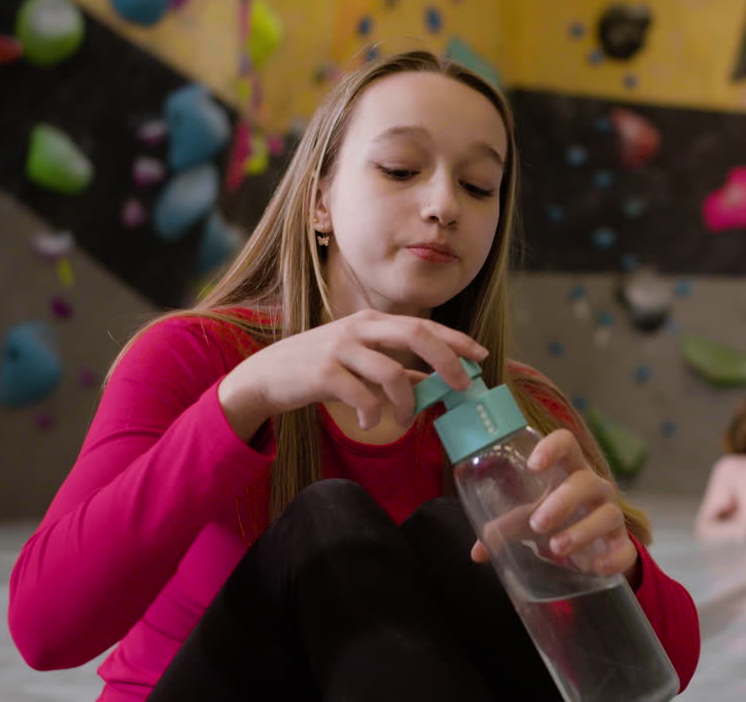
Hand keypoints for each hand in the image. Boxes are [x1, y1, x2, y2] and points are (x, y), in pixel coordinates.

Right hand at [219, 310, 487, 435]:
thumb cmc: (319, 369)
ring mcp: (340, 347)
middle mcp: (359, 328)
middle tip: (463, 387)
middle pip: (416, 334)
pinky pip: (362, 395)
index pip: (424, 325)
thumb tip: (436, 386)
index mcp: (372, 322)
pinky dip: (373, 414)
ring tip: (405, 420)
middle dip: (447, 361)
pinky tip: (371, 423)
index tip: (479, 357)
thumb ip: (397, 371)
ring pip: (392, 372)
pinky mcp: (323, 371)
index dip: (456, 340)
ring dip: (407, 403)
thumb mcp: (361, 362)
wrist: (265, 376)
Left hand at [470, 430, 638, 579]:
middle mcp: (595, 487)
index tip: (532, 465)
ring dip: (582, 531)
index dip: (552, 448)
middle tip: (537, 524)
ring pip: (607, 514)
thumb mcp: (528, 519)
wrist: (592, 547)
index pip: (566, 443)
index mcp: (569, 470)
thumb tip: (477, 550)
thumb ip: (504, 527)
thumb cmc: (556, 519)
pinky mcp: (622, 544)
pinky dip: (612, 558)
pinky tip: (595, 567)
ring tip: (556, 548)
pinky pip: (624, 549)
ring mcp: (612, 514)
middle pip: (585, 481)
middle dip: (562, 501)